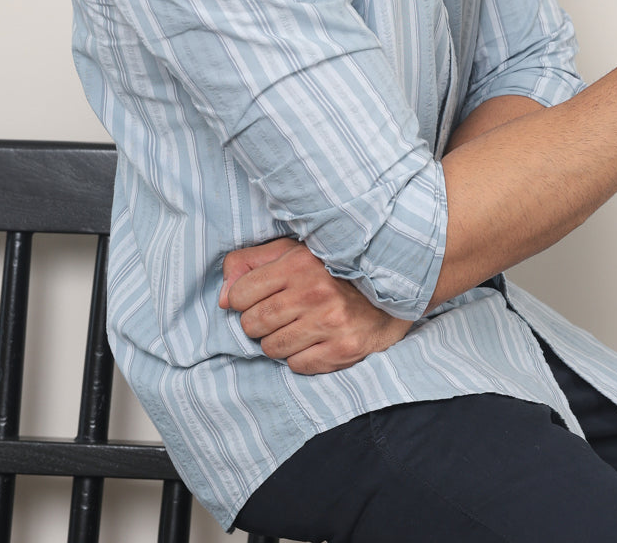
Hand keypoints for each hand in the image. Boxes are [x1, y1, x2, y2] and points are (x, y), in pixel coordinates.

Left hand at [219, 238, 413, 373]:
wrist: (394, 286)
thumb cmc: (336, 268)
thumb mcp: (294, 251)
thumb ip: (251, 264)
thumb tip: (221, 297)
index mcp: (299, 263)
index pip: (239, 294)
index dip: (242, 299)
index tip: (259, 296)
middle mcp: (314, 292)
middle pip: (252, 324)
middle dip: (257, 323)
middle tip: (280, 313)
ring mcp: (329, 323)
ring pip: (271, 348)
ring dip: (279, 341)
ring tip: (299, 326)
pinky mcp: (342, 350)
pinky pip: (297, 366)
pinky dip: (301, 357)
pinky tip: (316, 339)